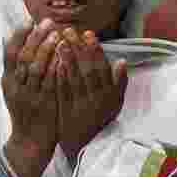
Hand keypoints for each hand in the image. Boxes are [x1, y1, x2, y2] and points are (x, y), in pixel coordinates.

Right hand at [2, 20, 61, 176]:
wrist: (29, 142)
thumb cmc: (27, 112)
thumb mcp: (16, 91)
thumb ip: (19, 71)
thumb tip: (26, 44)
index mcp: (7, 81)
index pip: (9, 52)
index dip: (19, 35)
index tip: (30, 20)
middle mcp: (15, 86)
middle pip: (22, 56)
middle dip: (35, 37)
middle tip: (48, 22)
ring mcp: (28, 95)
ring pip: (34, 67)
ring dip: (46, 49)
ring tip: (57, 35)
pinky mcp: (42, 103)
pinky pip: (49, 82)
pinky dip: (55, 67)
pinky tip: (64, 56)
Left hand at [56, 28, 128, 161]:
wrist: (86, 146)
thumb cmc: (101, 120)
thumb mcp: (116, 103)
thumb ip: (119, 82)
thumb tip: (122, 61)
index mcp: (108, 95)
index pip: (102, 69)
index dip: (95, 51)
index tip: (88, 34)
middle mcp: (95, 99)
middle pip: (87, 70)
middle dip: (79, 49)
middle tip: (69, 30)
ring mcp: (80, 105)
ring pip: (74, 79)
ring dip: (67, 59)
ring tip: (59, 40)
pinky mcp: (66, 111)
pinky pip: (63, 91)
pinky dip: (59, 76)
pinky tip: (54, 62)